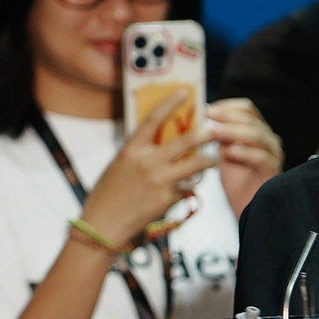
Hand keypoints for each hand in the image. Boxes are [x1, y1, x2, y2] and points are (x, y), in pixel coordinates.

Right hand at [80, 90, 216, 244]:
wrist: (102, 226)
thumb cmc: (108, 193)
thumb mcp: (119, 165)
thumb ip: (139, 151)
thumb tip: (161, 137)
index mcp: (131, 149)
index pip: (154, 118)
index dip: (170, 103)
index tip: (184, 92)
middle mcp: (147, 161)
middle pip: (187, 140)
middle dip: (206, 134)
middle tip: (216, 130)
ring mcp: (159, 180)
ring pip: (196, 164)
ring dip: (208, 161)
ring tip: (212, 161)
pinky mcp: (167, 198)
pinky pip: (188, 188)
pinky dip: (189, 187)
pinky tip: (187, 189)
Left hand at [207, 98, 282, 215]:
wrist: (247, 207)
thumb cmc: (236, 181)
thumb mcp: (224, 152)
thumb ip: (220, 134)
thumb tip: (204, 115)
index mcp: (258, 130)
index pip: (247, 109)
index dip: (227, 106)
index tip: (207, 109)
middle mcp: (269, 139)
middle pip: (251, 119)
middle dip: (227, 116)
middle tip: (208, 116)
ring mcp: (273, 154)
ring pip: (256, 135)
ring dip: (233, 131)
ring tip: (214, 132)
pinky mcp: (273, 171)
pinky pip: (261, 157)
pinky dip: (245, 153)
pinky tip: (229, 152)